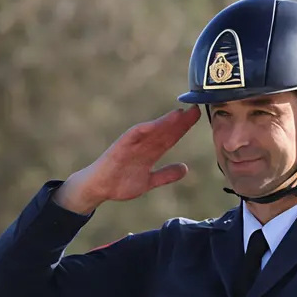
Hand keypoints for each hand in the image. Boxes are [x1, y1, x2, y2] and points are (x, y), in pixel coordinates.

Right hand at [54, 105, 201, 213]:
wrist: (98, 188)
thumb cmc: (120, 182)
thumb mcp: (149, 182)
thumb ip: (165, 175)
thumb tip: (185, 169)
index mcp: (150, 152)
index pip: (170, 136)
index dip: (184, 127)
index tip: (198, 116)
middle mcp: (143, 145)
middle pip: (164, 131)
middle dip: (180, 121)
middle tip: (196, 109)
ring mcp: (132, 145)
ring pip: (151, 131)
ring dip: (165, 122)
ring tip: (180, 114)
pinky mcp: (120, 147)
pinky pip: (133, 136)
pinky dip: (144, 130)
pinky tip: (155, 124)